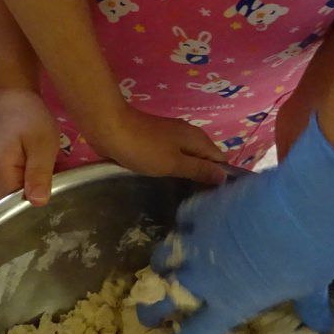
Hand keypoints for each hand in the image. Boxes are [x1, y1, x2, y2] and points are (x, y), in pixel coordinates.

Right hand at [0, 88, 63, 204]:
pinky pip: (17, 187)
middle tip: (61, 180)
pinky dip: (31, 182)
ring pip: (19, 196)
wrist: (11, 96)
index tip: (59, 191)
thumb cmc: (28, 116)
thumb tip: (38, 203)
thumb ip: (39, 173)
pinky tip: (43, 171)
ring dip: (37, 188)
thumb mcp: (41, 143)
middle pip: (19, 204)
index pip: (20, 207)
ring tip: (53, 174)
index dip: (41, 203)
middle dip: (40, 196)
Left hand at [95, 106, 231, 187]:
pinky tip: (169, 186)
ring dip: (188, 175)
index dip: (221, 177)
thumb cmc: (144, 148)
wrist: (110, 129)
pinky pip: (172, 159)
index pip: (220, 159)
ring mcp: (171, 139)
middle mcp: (188, 136)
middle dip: (205, 178)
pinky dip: (174, 170)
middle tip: (202, 204)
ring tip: (188, 199)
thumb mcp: (174, 163)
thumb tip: (224, 176)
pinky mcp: (156, 143)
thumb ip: (199, 170)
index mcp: (197, 139)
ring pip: (188, 159)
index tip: (217, 199)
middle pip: (205, 159)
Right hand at [143, 117, 333, 333]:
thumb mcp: (313, 286)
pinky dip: (185, 221)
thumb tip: (322, 326)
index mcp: (230, 305)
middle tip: (147, 314)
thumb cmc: (311, 252)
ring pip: (162, 257)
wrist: (305, 201)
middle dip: (150, 311)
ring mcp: (199, 240)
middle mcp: (205, 277)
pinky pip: (183, 216)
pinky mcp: (204, 207)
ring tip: (164, 264)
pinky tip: (191, 220)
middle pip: (161, 302)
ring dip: (162, 264)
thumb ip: (309, 306)